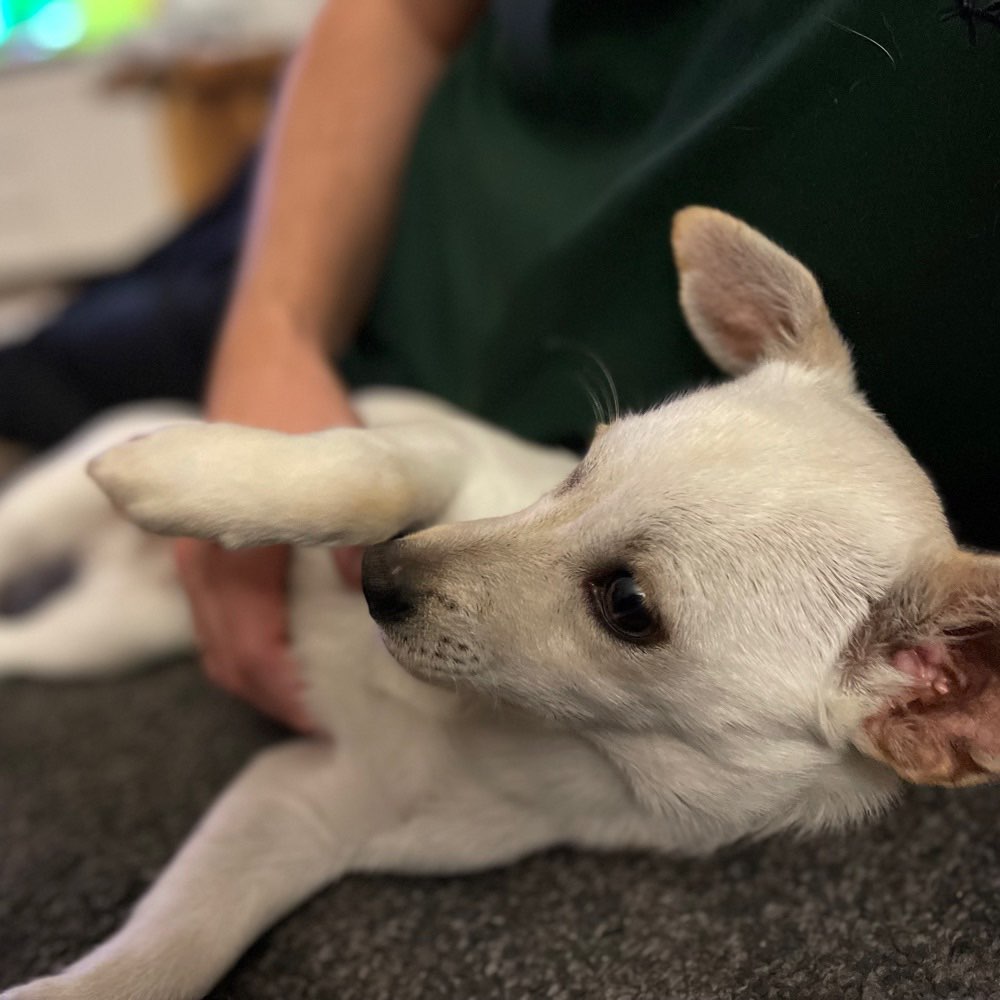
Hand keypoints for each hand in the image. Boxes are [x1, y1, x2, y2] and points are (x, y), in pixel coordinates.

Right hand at [178, 322, 360, 729]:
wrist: (265, 356)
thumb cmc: (304, 408)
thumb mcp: (340, 457)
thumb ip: (350, 525)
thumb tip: (371, 591)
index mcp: (234, 549)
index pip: (253, 652)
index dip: (290, 696)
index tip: (330, 724)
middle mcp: (205, 561)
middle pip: (230, 659)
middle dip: (275, 698)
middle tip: (328, 723)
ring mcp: (200, 552)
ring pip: (220, 642)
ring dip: (262, 675)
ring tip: (312, 697)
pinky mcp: (209, 543)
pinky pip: (219, 617)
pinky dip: (250, 644)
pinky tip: (289, 645)